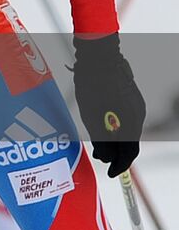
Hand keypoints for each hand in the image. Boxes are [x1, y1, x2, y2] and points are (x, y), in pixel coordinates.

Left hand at [73, 34, 144, 176]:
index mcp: (130, 123)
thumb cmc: (92, 84)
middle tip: (100, 158)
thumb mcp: (91, 115)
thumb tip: (106, 158)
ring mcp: (136, 105)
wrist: (99, 56)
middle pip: (129, 142)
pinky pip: (126, 119)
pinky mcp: (131, 98)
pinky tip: (103, 126)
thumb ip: (100, 139)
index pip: (129, 153)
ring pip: (128, 130)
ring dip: (115, 140)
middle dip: (115, 153)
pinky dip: (116, 127)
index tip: (111, 173)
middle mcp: (138, 116)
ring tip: (99, 144)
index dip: (120, 166)